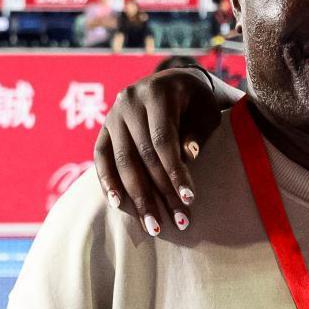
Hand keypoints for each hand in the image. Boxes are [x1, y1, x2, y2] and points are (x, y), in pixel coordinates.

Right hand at [93, 66, 222, 235]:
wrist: (176, 83)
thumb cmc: (199, 103)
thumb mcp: (207, 113)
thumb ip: (198, 133)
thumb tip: (188, 157)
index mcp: (157, 93)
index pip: (163, 139)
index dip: (175, 171)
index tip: (189, 199)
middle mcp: (129, 102)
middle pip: (141, 154)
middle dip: (159, 192)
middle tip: (175, 223)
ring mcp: (113, 115)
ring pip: (121, 161)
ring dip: (137, 197)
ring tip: (152, 225)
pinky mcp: (104, 128)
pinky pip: (101, 157)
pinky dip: (108, 181)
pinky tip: (119, 204)